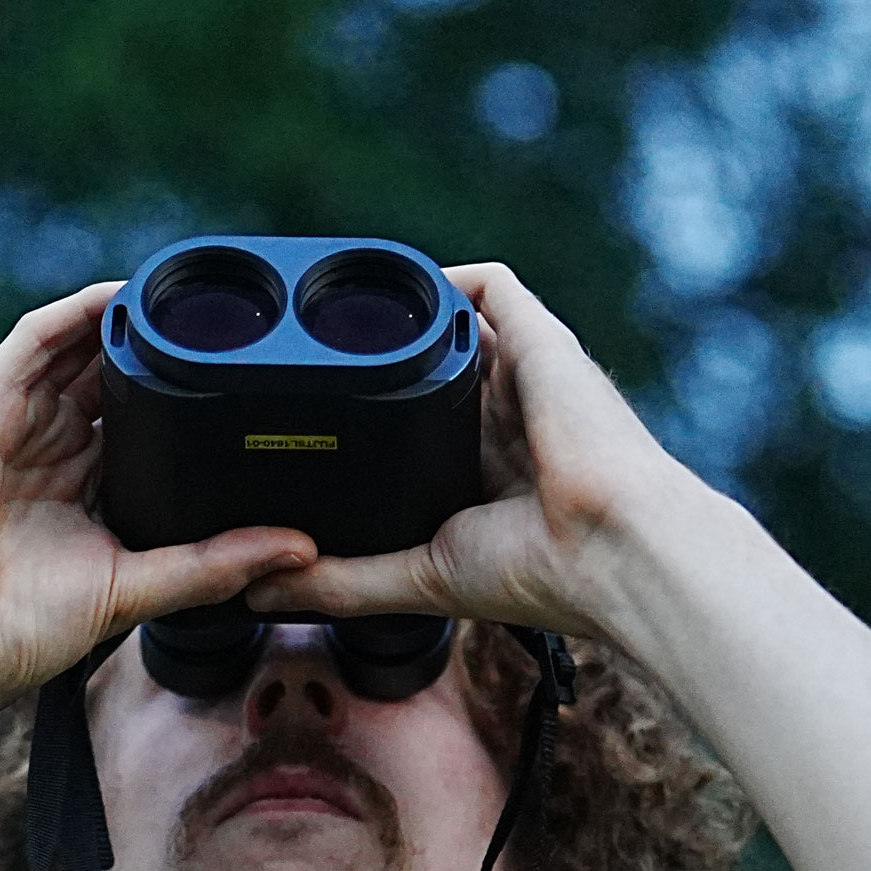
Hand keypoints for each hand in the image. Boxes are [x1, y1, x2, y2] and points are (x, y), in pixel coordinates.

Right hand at [0, 281, 316, 711]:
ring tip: (182, 294)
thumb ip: (215, 563)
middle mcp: (45, 447)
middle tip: (225, 318)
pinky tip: (122, 297)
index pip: (137, 421)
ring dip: (124, 318)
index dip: (181, 395)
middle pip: (108, 377)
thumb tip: (301, 551)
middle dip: (159, 346)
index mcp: (78, 487)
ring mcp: (10, 424)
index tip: (244, 375)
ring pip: (74, 348)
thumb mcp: (138, 589)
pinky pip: (31, 341)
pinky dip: (77, 314)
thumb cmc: (18, 633)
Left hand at [244, 262, 689, 639]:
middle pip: (432, 364)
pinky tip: (387, 284)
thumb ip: (341, 580)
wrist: (612, 547)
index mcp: (486, 467)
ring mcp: (524, 372)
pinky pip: (488, 285)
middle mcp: (505, 413)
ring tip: (329, 308)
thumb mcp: (420, 578)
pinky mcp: (540, 339)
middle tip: (303, 353)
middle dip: (378, 355)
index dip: (370, 411)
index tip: (307, 411)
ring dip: (400, 309)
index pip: (421, 422)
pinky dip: (439, 279)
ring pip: (453, 322)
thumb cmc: (540, 574)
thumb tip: (259, 591)